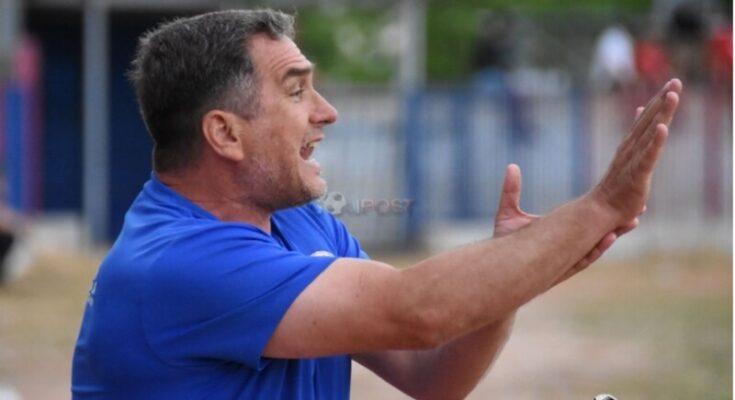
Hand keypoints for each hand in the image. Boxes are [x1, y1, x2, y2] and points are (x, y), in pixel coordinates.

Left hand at [493, 164, 637, 282]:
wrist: (497, 277)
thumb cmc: (503, 247)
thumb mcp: (507, 215)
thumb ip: (510, 192)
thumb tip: (511, 166)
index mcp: (559, 235)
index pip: (586, 220)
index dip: (602, 208)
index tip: (618, 193)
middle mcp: (566, 247)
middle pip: (598, 232)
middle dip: (618, 221)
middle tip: (639, 207)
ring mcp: (565, 259)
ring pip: (596, 246)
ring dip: (614, 234)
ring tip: (631, 221)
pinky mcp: (560, 269)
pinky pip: (583, 259)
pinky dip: (596, 248)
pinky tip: (609, 237)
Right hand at [590, 79, 681, 224]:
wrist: (598, 213)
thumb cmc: (613, 194)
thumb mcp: (626, 169)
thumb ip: (636, 148)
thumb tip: (648, 133)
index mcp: (628, 149)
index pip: (643, 123)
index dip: (656, 104)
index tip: (667, 87)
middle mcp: (629, 151)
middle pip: (648, 121)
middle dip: (662, 100)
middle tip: (675, 81)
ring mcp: (632, 162)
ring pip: (649, 133)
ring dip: (661, 112)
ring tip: (672, 94)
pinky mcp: (637, 175)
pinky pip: (648, 156)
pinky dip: (655, 141)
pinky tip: (662, 127)